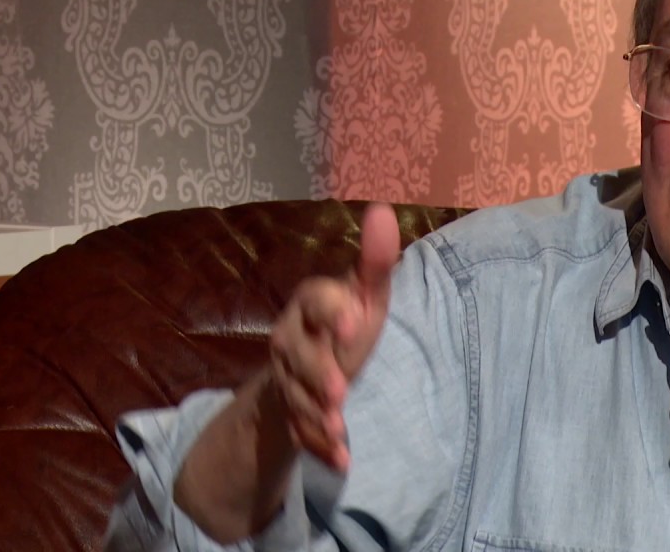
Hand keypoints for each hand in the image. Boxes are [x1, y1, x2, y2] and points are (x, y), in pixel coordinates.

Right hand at [268, 202, 400, 470]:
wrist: (310, 367)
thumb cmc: (345, 321)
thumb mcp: (364, 295)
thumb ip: (374, 261)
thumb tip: (383, 209)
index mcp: (310, 305)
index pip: (315, 301)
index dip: (332, 312)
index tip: (355, 324)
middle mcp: (290, 340)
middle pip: (297, 356)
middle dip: (316, 373)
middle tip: (339, 390)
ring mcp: (286, 380)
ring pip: (295, 398)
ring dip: (315, 416)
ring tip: (338, 430)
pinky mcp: (291, 414)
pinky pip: (300, 433)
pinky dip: (320, 448)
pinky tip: (340, 461)